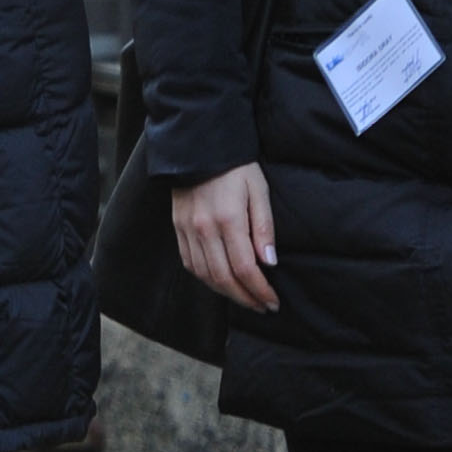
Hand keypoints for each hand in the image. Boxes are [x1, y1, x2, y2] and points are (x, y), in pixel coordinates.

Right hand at [171, 163, 278, 313]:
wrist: (199, 145)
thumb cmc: (235, 167)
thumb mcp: (259, 190)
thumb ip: (264, 228)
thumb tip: (269, 262)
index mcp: (228, 220)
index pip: (245, 268)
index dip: (260, 290)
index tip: (273, 302)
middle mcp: (204, 229)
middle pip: (223, 278)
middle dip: (245, 298)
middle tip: (262, 306)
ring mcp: (187, 229)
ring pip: (204, 275)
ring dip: (226, 293)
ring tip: (245, 297)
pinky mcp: (178, 227)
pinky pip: (189, 263)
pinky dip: (206, 278)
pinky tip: (220, 281)